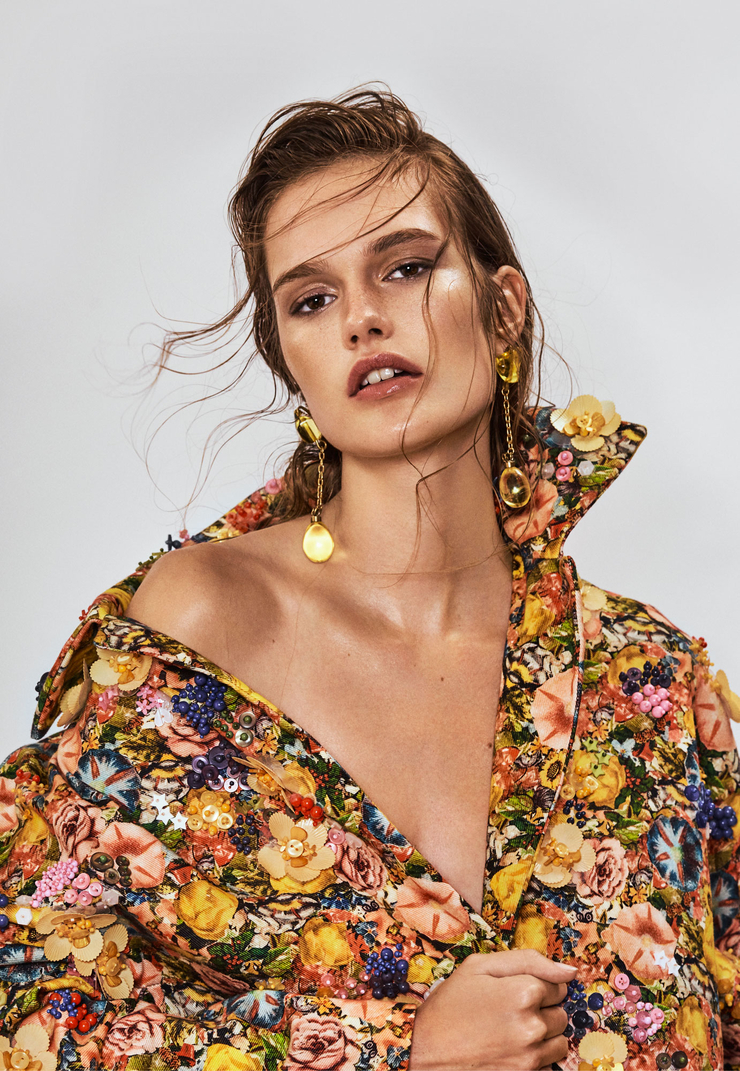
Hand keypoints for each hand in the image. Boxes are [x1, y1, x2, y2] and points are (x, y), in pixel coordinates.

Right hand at [408, 948, 574, 1070]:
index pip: (558, 985)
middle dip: (543, 1010)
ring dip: (544, 1035)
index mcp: (523, 992)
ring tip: (513, 1031)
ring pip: (560, 1041)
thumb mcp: (478, 967)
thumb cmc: (449, 1006)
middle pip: (561, 1013)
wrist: (424, 1052)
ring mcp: (530, 1057)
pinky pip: (549, 1065)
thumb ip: (527, 960)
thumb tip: (569, 971)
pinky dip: (536, 1057)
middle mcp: (532, 1026)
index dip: (537, 985)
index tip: (515, 990)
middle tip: (511, 1010)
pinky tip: (511, 1050)